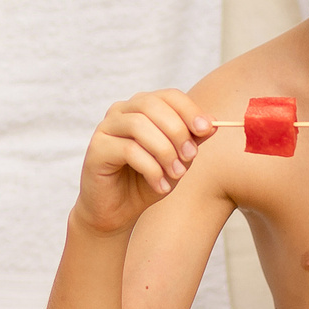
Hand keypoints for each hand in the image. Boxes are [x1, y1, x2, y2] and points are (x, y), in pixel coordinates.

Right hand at [77, 89, 211, 234]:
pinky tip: (159, 185)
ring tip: (176, 174)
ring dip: (165, 151)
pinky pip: (129, 150)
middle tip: (191, 156)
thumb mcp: (176, 160)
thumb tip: (212, 124)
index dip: (189, 110)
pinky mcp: (96, 149)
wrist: (117, 212)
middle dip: (177, 130)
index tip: (206, 130)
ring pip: (139, 125)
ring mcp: (106, 128)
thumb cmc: (145, 182)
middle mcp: (121, 112)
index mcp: (141, 108)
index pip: (168, 96)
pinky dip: (151, 169)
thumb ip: (191, 140)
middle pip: (152, 105)